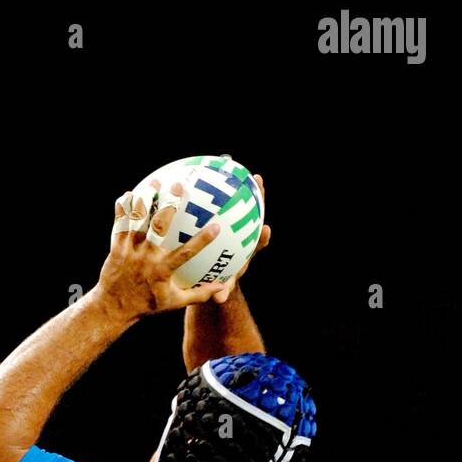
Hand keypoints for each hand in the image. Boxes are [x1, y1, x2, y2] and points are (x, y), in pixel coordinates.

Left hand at [97, 180, 234, 318]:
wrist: (113, 308)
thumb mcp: (174, 302)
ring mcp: (130, 251)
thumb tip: (222, 288)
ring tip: (154, 182)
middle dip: (169, 205)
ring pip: (137, 220)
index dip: (202, 240)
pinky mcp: (116, 247)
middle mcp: (147, 258)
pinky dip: (123, 208)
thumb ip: (198, 294)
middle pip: (159, 227)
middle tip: (179, 186)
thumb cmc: (147, 305)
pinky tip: (128, 194)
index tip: (217, 225)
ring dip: (145, 199)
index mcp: (163, 271)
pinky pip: (119, 223)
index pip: (186, 253)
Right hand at [214, 172, 270, 301]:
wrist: (209, 277)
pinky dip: (207, 190)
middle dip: (257, 198)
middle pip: (253, 213)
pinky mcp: (217, 218)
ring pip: (236, 202)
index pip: (256, 243)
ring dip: (233, 183)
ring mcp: (232, 224)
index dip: (262, 237)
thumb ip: (220, 293)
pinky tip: (196, 174)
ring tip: (230, 163)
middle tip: (257, 180)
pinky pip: (212, 202)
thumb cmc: (214, 283)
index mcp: (244, 253)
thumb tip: (220, 298)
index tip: (265, 229)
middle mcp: (242, 236)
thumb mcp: (216, 290)